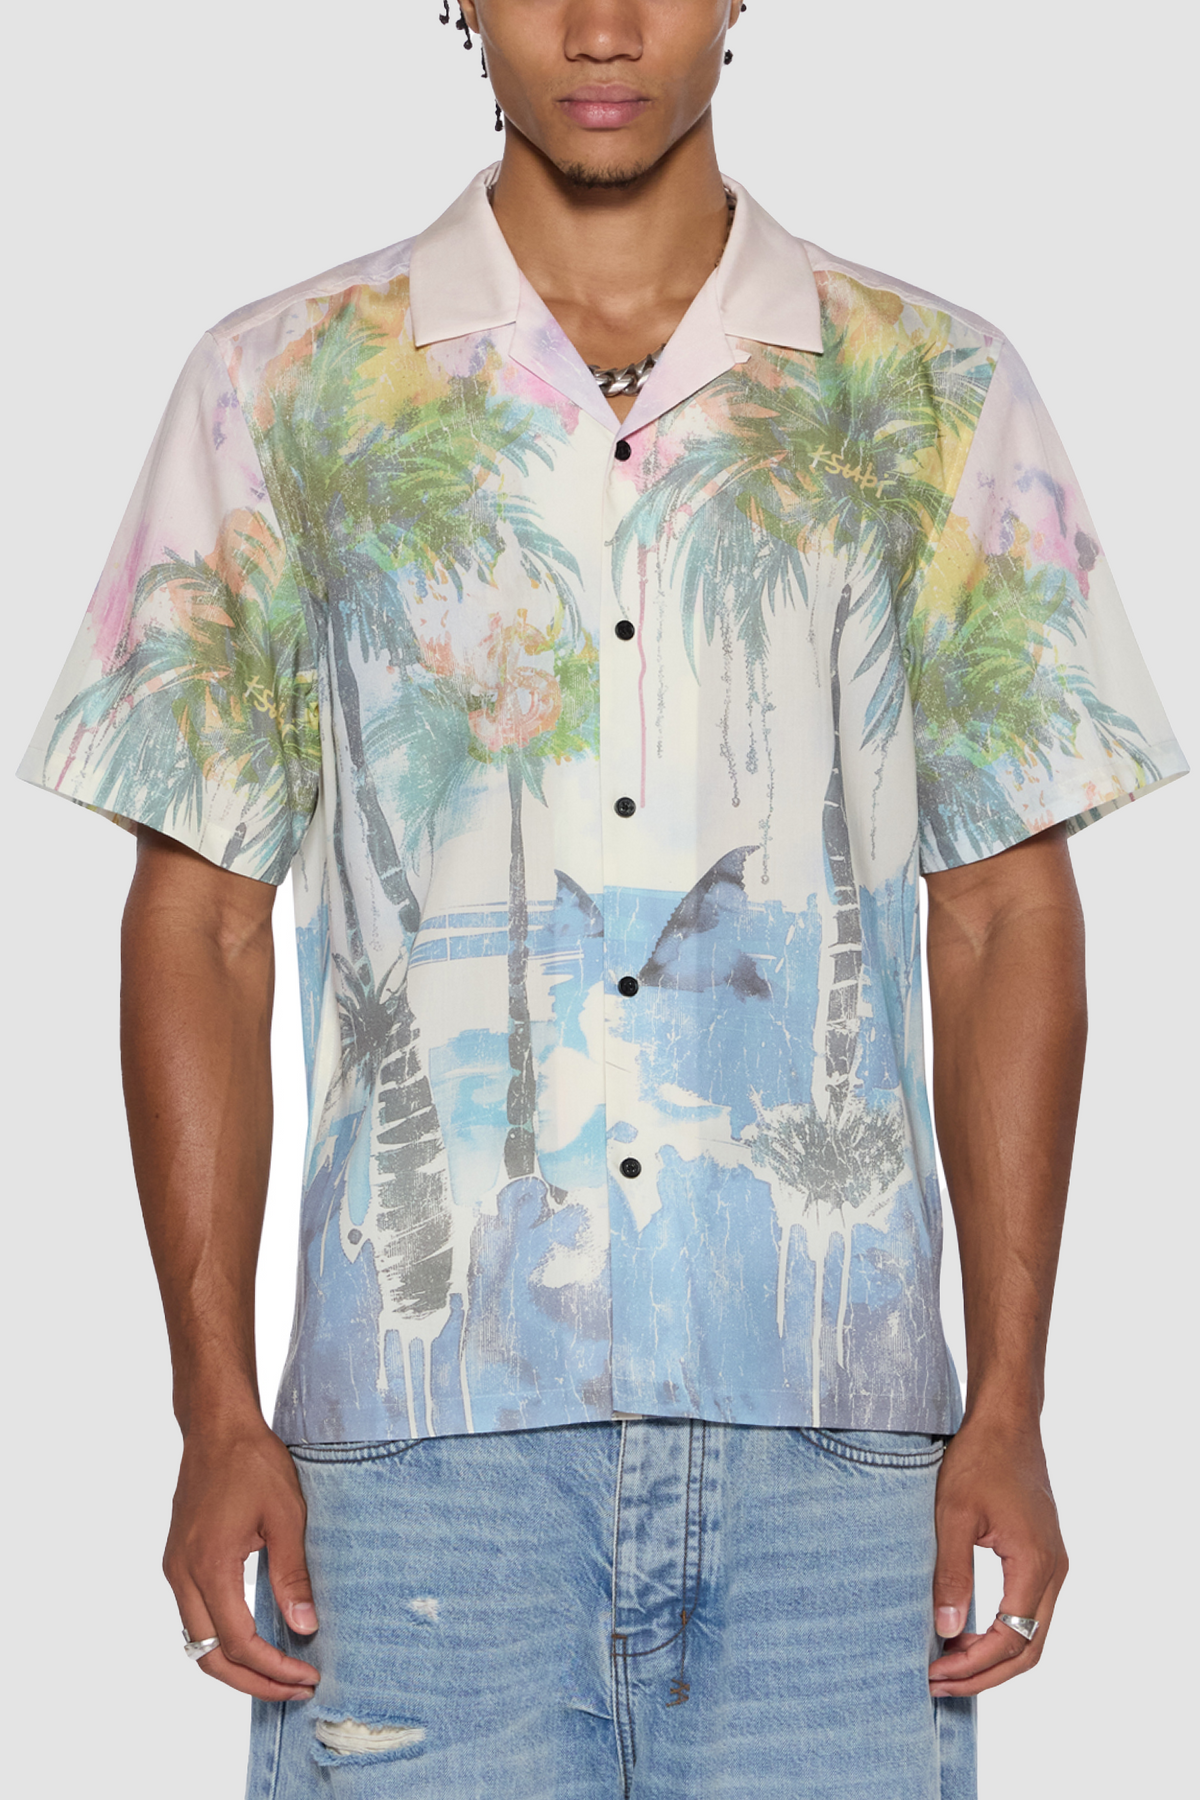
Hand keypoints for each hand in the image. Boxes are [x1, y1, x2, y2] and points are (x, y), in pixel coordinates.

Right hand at [164, 1418, 320, 1701]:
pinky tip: (256, 1637)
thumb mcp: (286, 1515)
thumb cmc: (253, 1462)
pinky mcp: (179, 1560)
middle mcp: (183, 1574)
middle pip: (209, 1657)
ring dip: (235, 1664)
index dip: (272, 1669)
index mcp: (209, 1566)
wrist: (217, 1427)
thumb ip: (292, 1574)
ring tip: (279, 1671)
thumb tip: (305, 1627)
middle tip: (295, 1688)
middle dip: (252, 1681)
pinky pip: (196, 1617)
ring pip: (198, 1642)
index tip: (306, 1677)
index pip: (238, 1643)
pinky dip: (223, 1639)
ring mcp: (176, 1568)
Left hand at [928, 1412, 1067, 1696]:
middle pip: (1029, 1648)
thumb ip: (951, 1573)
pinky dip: (1001, 1633)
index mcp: (1035, 1564)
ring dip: (993, 1657)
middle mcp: (1053, 1571)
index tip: (934, 1674)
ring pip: (1032, 1633)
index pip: (1012, 1639)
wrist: (1006, 1421)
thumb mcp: (952, 1514)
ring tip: (947, 1666)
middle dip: (984, 1674)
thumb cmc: (978, 1459)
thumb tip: (947, 1630)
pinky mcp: (1043, 1556)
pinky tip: (966, 1634)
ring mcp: (1053, 1564)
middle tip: (938, 1684)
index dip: (973, 1665)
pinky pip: (1028, 1611)